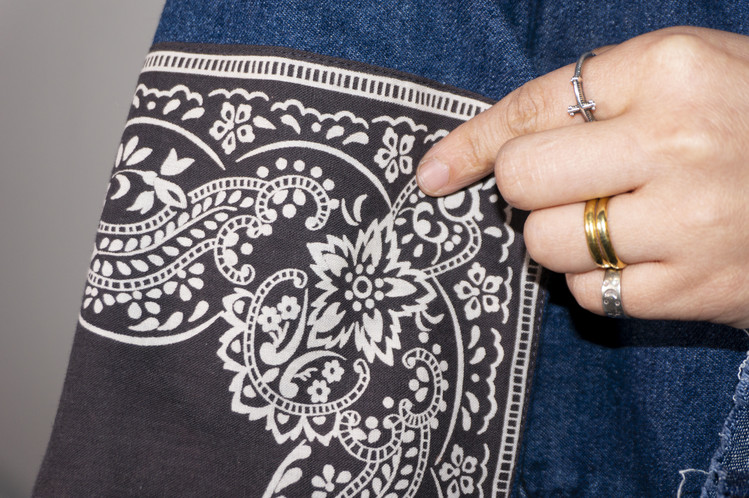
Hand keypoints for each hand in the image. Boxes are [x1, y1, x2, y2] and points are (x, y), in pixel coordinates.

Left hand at [416, 27, 748, 327]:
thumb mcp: (685, 76)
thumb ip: (594, 99)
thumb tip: (490, 146)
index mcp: (668, 69)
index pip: (531, 109)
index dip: (471, 143)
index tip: (434, 173)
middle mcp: (674, 142)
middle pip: (522, 180)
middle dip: (524, 189)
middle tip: (562, 187)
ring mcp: (686, 221)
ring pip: (544, 242)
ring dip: (558, 237)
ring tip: (613, 221)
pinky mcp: (693, 288)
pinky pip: (587, 293)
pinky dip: (595, 279)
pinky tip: (640, 257)